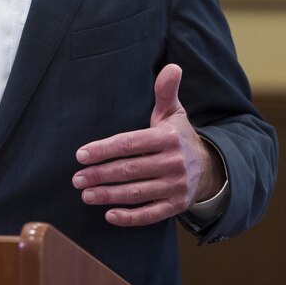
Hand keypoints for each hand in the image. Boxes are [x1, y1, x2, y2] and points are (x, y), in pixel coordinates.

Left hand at [71, 63, 225, 225]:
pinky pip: (151, 214)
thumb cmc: (179, 136)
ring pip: (136, 193)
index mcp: (169, 138)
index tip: (81, 154)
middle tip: (77, 178)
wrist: (209, 167)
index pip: (130, 143)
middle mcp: (174, 163)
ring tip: (86, 194)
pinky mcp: (176, 206)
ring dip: (108, 195)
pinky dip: (130, 217)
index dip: (104, 149)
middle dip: (100, 174)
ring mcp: (176, 187)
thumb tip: (171, 67)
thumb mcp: (174, 112)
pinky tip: (109, 214)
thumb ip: (166, 91)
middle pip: (130, 170)